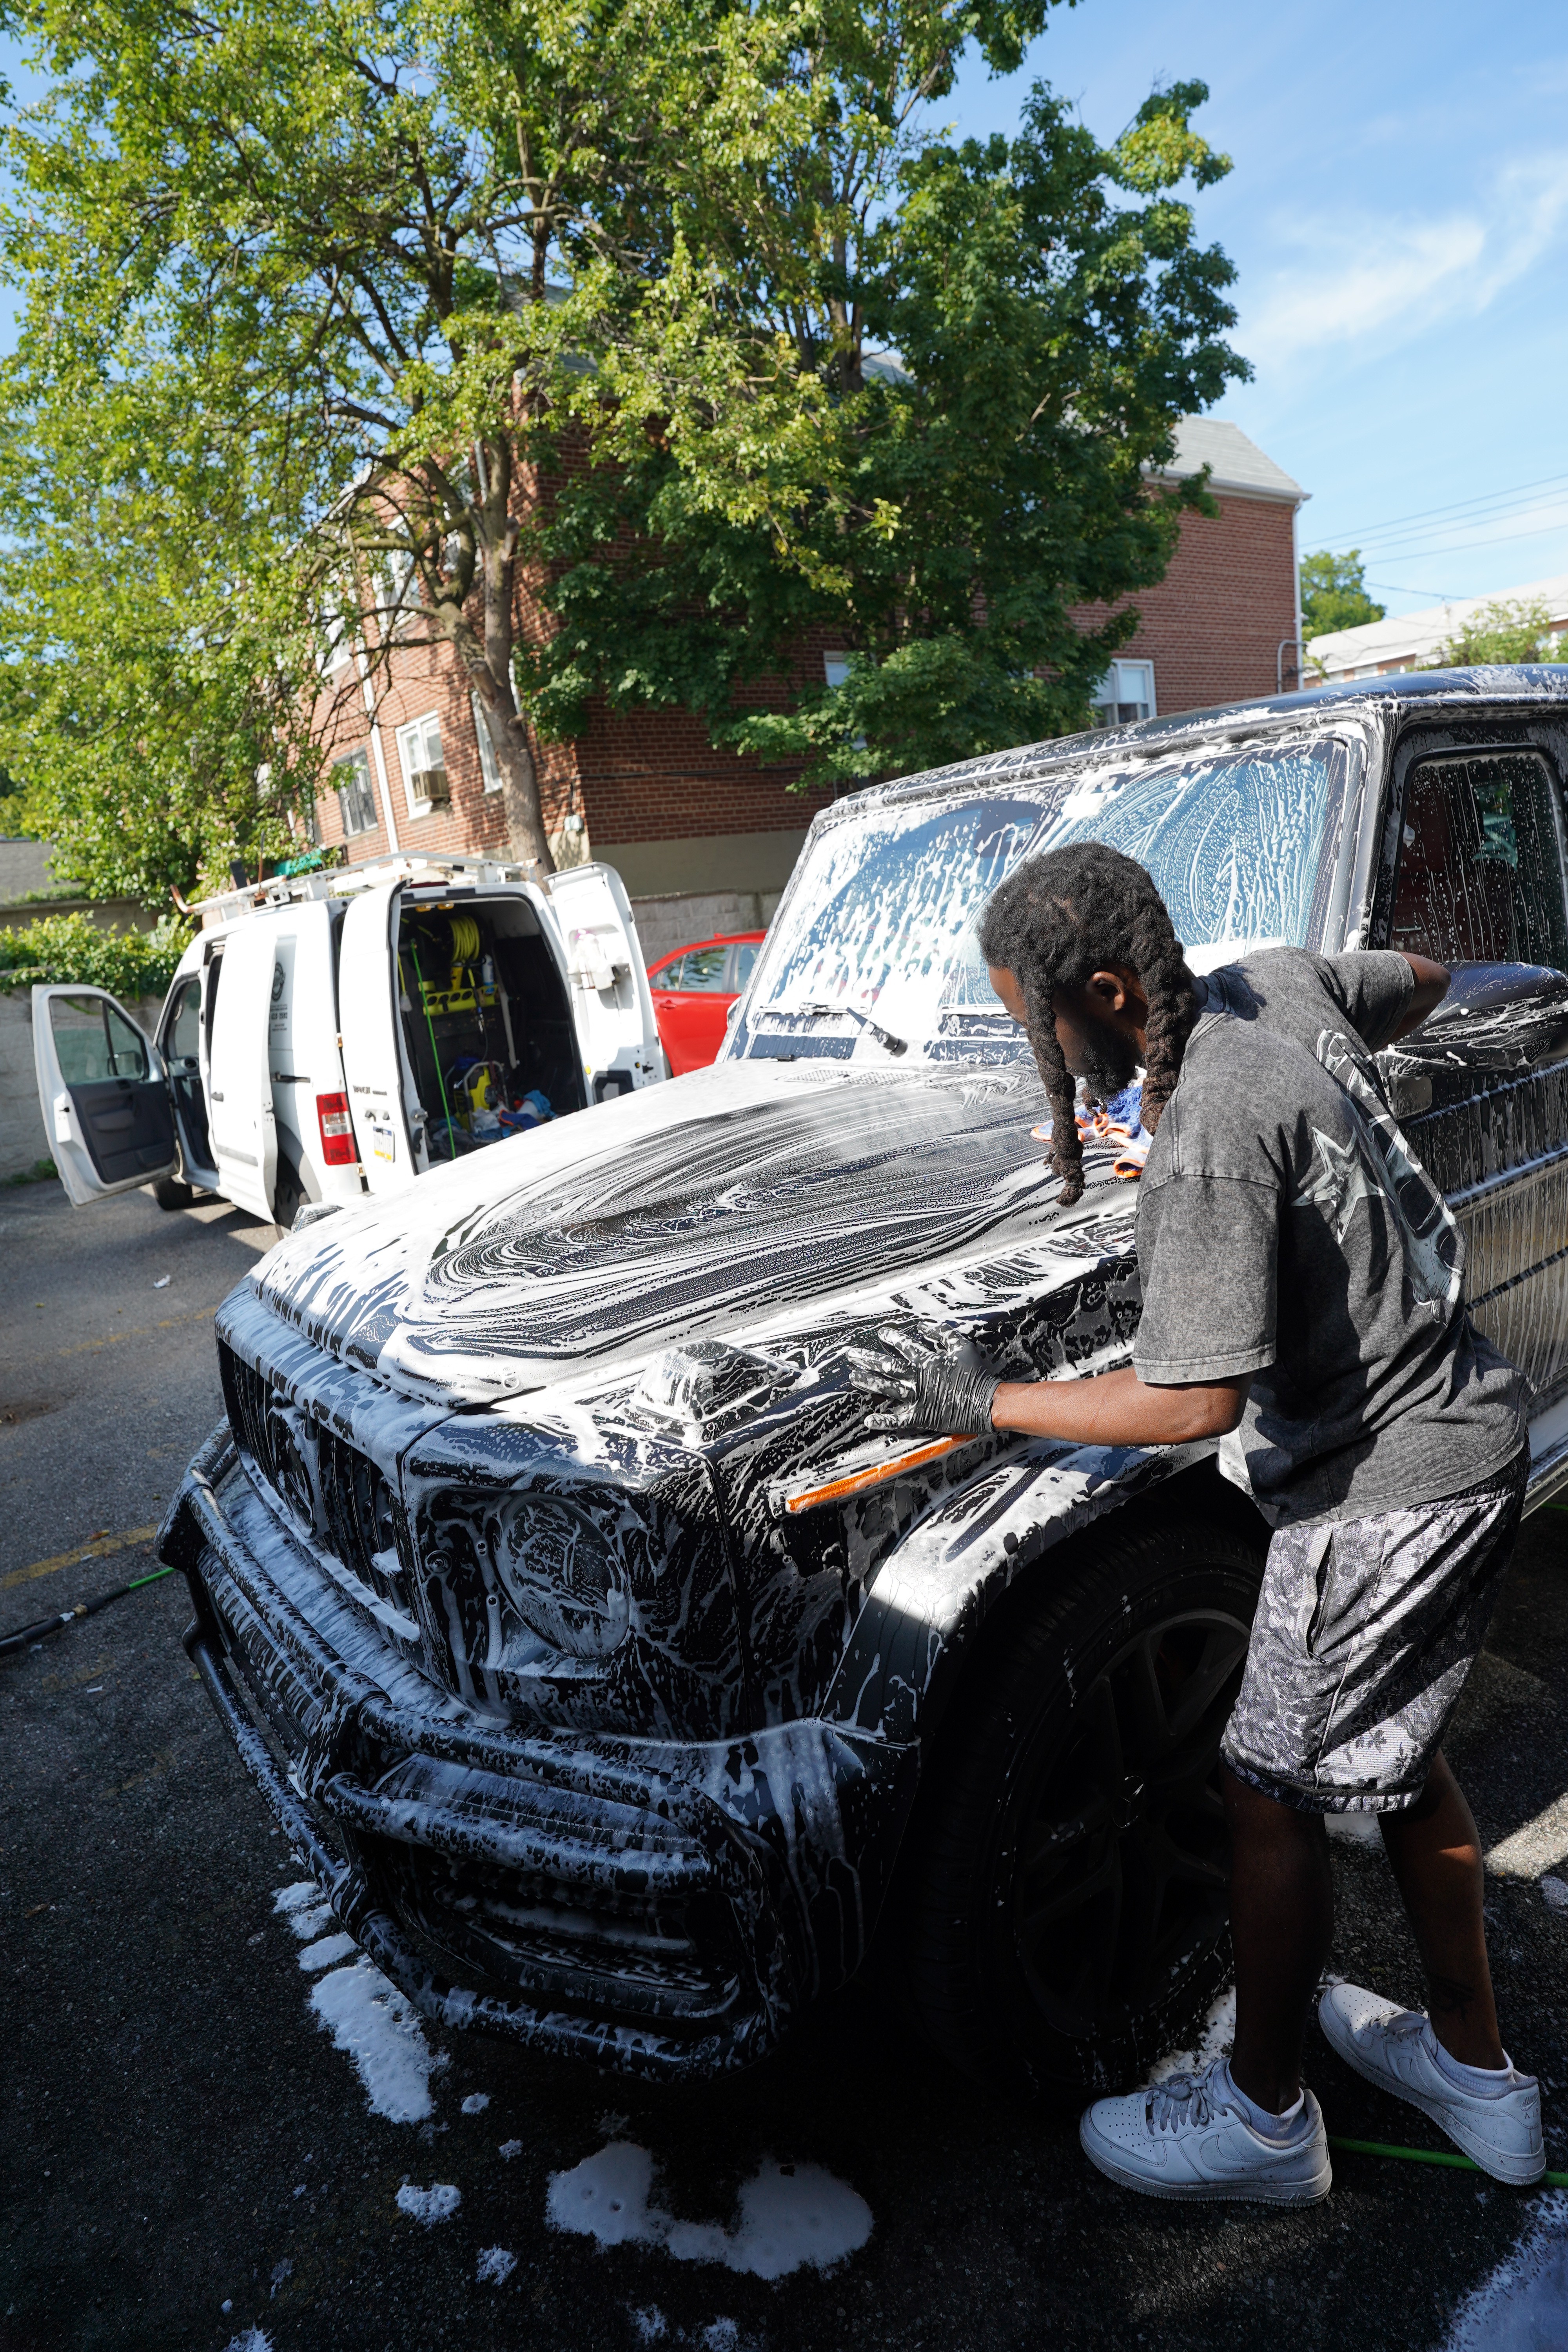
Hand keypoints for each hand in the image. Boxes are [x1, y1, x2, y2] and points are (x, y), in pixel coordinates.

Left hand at [846, 1328, 999, 1436]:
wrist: (985, 1402)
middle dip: (867, 1359)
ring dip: (868, 1383)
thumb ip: (942, 1334)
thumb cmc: (975, 1373)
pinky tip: (868, 1420)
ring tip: (853, 1378)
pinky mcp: (920, 1416)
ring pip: (887, 1389)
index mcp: (927, 1361)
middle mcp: (917, 1378)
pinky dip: (883, 1421)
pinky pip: (898, 1419)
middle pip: (887, 1367)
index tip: (880, 1334)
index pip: (903, 1346)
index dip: (891, 1338)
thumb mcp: (961, 1346)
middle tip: (851, 1355)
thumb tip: (924, 1326)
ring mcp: (917, 1398)